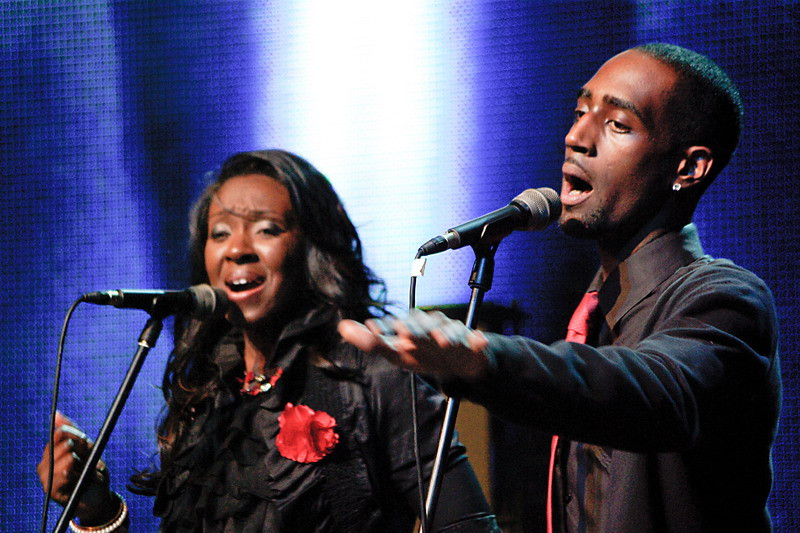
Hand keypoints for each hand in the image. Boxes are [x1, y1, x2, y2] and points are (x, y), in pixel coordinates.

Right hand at [37, 412, 117, 524]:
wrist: (99, 495)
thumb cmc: (93, 471)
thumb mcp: (89, 449)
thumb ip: (74, 433)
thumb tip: (56, 414)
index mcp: (56, 451)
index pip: (56, 436)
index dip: (68, 434)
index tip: (82, 437)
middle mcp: (48, 464)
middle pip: (53, 448)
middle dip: (70, 447)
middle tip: (80, 452)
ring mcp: (48, 478)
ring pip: (52, 463)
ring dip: (69, 461)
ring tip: (78, 463)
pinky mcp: (52, 492)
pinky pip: (54, 480)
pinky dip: (65, 474)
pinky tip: (71, 473)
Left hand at [338, 309, 489, 379]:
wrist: (458, 361)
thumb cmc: (422, 353)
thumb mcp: (395, 352)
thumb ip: (370, 341)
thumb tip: (342, 326)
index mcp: (411, 326)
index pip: (397, 324)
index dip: (386, 328)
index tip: (373, 329)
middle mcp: (431, 326)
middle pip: (422, 324)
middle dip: (415, 329)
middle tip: (405, 335)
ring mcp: (452, 333)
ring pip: (449, 330)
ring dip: (446, 334)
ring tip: (441, 341)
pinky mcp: (472, 343)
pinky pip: (476, 340)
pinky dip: (477, 341)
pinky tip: (478, 342)